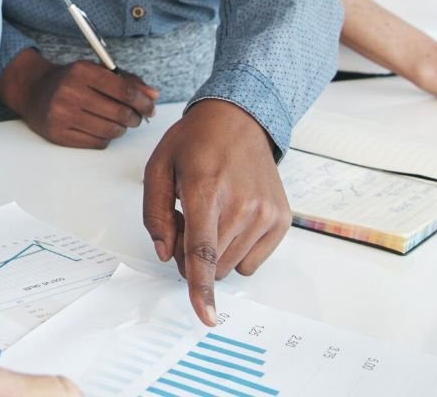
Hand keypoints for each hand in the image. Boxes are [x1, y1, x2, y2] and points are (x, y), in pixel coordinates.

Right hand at [0, 47, 158, 147]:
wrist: (33, 91)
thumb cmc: (70, 80)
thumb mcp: (95, 71)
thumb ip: (126, 81)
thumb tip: (153, 96)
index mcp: (81, 71)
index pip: (123, 90)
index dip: (142, 102)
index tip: (150, 107)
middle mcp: (70, 92)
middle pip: (119, 113)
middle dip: (135, 117)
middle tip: (137, 117)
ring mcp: (62, 115)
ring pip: (110, 131)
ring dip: (121, 129)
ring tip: (119, 122)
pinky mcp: (58, 134)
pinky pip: (97, 143)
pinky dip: (106, 138)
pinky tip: (101, 128)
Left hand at [141, 99, 289, 325]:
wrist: (239, 120)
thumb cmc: (195, 143)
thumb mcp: (158, 168)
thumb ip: (155, 214)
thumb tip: (165, 253)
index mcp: (205, 190)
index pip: (202, 251)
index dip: (201, 287)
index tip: (206, 316)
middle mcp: (241, 204)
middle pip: (212, 265)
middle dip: (193, 255)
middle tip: (189, 219)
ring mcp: (266, 213)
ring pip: (231, 266)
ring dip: (216, 252)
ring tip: (213, 213)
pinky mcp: (281, 219)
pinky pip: (253, 261)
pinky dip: (238, 250)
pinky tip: (234, 218)